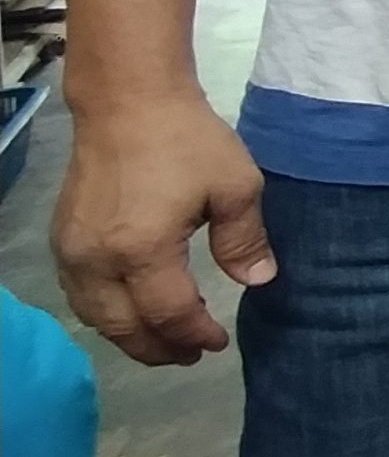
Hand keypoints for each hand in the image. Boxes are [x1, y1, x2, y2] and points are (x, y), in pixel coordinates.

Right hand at [52, 90, 274, 365]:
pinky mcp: (61, 239)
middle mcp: (98, 260)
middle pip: (125, 327)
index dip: (195, 335)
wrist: (128, 101)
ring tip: (164, 342)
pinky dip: (105, 315)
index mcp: (143, 250)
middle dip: (159, 349)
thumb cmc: (187, 140)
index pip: (169, 314)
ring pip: (96, 317)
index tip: (217, 343)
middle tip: (190, 355)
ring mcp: (72, 251)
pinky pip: (79, 295)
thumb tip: (258, 282)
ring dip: (129, 336)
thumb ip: (244, 240)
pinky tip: (130, 312)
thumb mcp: (235, 186)